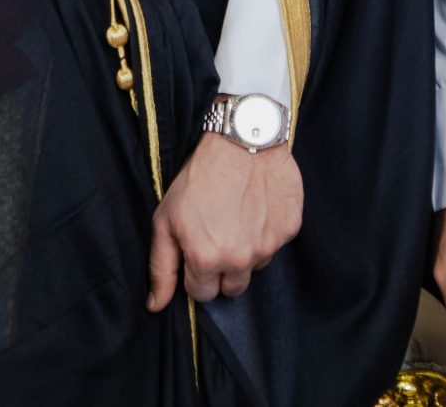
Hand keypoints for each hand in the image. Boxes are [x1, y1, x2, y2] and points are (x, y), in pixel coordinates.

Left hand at [146, 132, 303, 309]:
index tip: (197, 250)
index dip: (196, 273)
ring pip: (255, 267)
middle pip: (231, 288)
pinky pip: (275, 245)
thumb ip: (161, 267)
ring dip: (246, 251)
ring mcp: (268, 246)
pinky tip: (256, 207)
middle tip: (218, 235)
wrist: (242, 138)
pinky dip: (266, 232)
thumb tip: (156, 306)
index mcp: (206, 259)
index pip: (202, 294)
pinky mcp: (289, 230)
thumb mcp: (165, 219)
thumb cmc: (199, 177)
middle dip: (222, 269)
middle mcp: (240, 259)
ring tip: (237, 216)